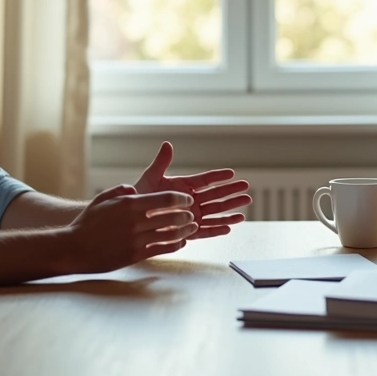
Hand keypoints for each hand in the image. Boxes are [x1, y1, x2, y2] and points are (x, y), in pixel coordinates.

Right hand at [66, 184, 198, 272]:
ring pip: (171, 234)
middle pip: (173, 217)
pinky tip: (181, 242)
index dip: (181, 199)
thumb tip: (135, 190)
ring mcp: (137, 239)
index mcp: (129, 204)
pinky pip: (163, 249)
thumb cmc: (87, 223)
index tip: (187, 199)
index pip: (166, 199)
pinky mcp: (136, 255)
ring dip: (185, 231)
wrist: (74, 248)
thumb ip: (121, 190)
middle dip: (186, 215)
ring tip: (192, 228)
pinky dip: (175, 245)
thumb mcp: (102, 199)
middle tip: (192, 214)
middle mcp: (136, 221)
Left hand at [134, 141, 251, 240]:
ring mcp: (190, 216)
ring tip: (245, 207)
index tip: (232, 173)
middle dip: (231, 193)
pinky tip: (230, 227)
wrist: (130, 216)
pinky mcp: (186, 231)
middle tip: (246, 188)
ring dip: (230, 210)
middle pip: (215, 196)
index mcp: (184, 186)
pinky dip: (216, 229)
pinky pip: (204, 231)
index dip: (218, 177)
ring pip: (214, 213)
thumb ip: (162, 162)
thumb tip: (167, 144)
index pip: (205, 180)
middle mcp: (190, 201)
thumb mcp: (151, 177)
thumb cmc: (139, 195)